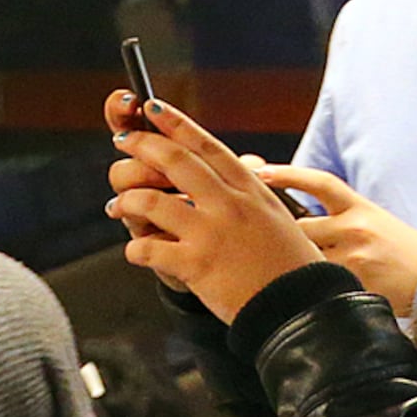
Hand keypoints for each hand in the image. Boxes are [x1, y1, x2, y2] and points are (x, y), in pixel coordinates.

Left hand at [106, 90, 320, 321]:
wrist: (298, 307)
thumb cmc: (291, 266)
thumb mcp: (277, 216)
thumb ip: (249, 193)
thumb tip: (234, 169)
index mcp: (249, 189)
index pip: (205, 145)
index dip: (174, 124)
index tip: (151, 108)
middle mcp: (228, 204)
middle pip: (174, 161)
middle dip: (141, 146)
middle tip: (122, 143)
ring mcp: (211, 233)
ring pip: (151, 201)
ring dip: (127, 200)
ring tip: (118, 206)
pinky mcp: (196, 265)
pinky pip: (149, 249)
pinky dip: (135, 249)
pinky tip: (136, 252)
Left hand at [261, 167, 416, 308]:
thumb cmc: (395, 249)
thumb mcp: (370, 220)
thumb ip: (336, 216)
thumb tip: (295, 217)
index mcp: (359, 206)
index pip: (320, 183)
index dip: (289, 174)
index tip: (262, 172)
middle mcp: (356, 226)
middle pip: (302, 227)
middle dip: (292, 239)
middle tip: (287, 249)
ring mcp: (355, 255)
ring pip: (307, 257)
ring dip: (303, 265)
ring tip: (309, 274)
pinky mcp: (356, 281)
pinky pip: (321, 282)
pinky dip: (318, 287)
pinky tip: (323, 291)